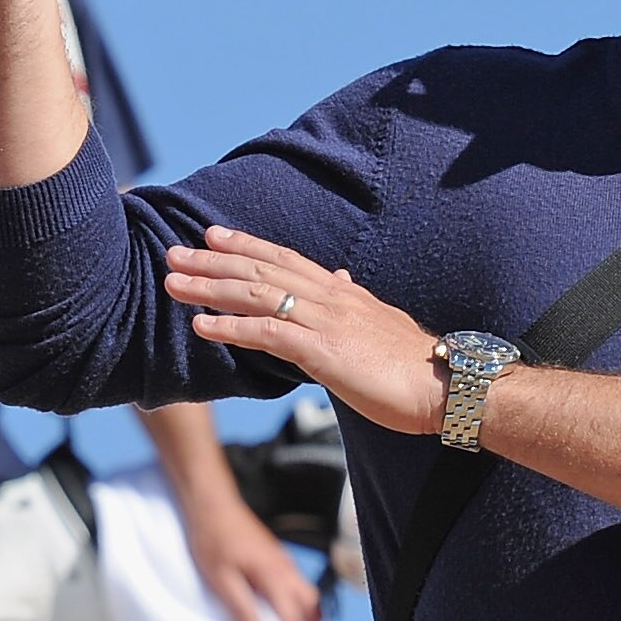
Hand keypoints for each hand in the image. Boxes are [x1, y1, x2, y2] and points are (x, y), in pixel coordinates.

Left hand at [165, 226, 449, 439]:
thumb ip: (355, 302)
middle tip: (173, 252)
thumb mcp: (380, 322)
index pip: (285, 258)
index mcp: (342, 291)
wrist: (447, 385)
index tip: (212, 234)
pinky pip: (267, 333)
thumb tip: (345, 279)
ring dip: (210, 287)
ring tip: (172, 282)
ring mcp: (325, 321)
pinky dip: (231, 327)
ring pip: (257, 294)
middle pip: (261, 269)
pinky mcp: (322, 351)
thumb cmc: (414, 364)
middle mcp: (330, 296)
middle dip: (213, 260)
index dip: (246, 245)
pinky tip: (200, 326)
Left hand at [176, 486, 323, 620]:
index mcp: (274, 575)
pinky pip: (297, 584)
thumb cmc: (212, 538)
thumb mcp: (220, 579)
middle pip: (311, 605)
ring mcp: (283, 561)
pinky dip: (297, 603)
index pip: (294, 615)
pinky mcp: (276, 557)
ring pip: (308, 594)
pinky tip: (280, 612)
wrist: (211, 504)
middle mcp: (286, 568)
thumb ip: (241, 608)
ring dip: (306, 618)